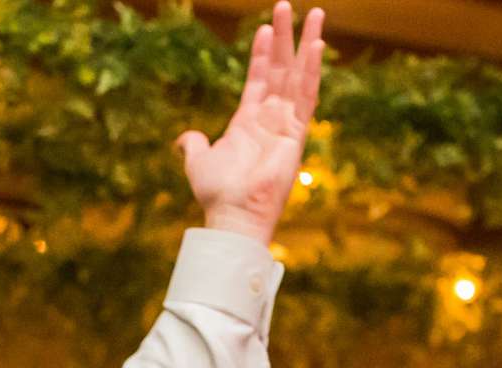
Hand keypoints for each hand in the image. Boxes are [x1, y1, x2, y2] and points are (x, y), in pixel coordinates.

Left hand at [176, 1, 325, 243]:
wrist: (232, 213)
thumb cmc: (217, 192)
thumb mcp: (199, 161)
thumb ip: (194, 144)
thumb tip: (185, 139)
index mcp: (249, 121)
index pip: (259, 79)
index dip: (262, 53)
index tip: (264, 28)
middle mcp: (271, 118)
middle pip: (282, 69)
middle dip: (286, 37)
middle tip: (287, 7)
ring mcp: (286, 123)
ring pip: (299, 75)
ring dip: (306, 44)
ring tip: (315, 14)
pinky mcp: (297, 132)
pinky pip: (307, 95)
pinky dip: (312, 70)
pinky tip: (316, 45)